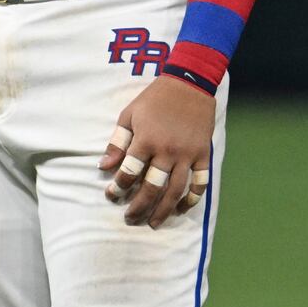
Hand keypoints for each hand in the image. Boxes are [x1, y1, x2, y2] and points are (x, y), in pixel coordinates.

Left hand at [101, 75, 214, 228]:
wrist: (190, 83)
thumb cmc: (154, 99)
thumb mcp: (129, 115)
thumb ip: (117, 142)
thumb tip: (103, 167)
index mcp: (146, 139)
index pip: (129, 172)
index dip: (118, 187)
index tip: (111, 196)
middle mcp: (167, 150)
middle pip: (151, 188)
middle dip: (138, 206)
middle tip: (129, 219)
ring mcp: (187, 154)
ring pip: (175, 191)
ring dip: (163, 210)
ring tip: (153, 223)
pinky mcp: (203, 155)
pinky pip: (199, 182)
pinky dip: (192, 199)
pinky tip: (181, 209)